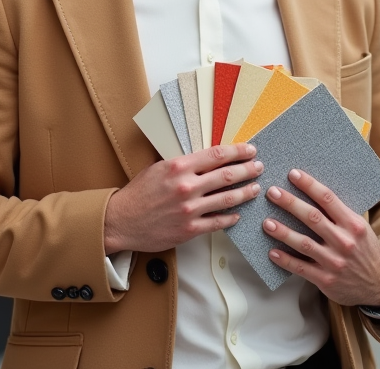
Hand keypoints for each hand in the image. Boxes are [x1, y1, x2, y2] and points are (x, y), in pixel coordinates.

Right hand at [104, 143, 263, 253]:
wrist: (121, 221)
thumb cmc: (137, 193)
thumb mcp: (158, 168)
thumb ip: (182, 163)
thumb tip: (205, 157)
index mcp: (179, 167)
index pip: (217, 155)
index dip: (238, 151)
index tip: (250, 150)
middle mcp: (186, 187)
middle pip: (227, 176)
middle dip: (247, 170)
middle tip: (258, 167)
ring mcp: (189, 210)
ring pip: (227, 199)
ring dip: (245, 192)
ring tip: (255, 188)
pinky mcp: (189, 229)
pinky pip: (217, 222)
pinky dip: (231, 217)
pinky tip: (238, 213)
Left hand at [263, 169, 379, 307]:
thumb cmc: (366, 250)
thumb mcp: (360, 228)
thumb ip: (340, 215)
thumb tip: (312, 194)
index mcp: (353, 224)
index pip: (328, 199)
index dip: (309, 185)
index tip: (293, 174)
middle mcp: (344, 241)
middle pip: (312, 218)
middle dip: (290, 203)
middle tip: (273, 192)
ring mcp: (334, 262)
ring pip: (304, 243)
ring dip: (283, 232)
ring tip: (267, 223)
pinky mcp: (326, 280)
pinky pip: (301, 268)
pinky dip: (286, 260)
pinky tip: (272, 252)